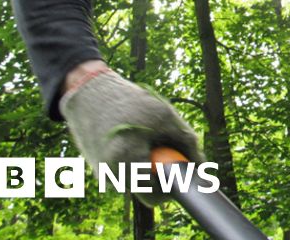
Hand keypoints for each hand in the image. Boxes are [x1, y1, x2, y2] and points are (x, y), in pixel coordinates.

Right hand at [60, 69, 204, 205]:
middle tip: (161, 144)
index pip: (155, 196)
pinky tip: (129, 138)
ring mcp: (101, 173)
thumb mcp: (165, 116)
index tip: (180, 170)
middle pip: (146, 187)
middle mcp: (110, 174)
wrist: (89, 92)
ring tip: (143, 137)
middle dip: (158, 170)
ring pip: (135, 179)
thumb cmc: (129, 102)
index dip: (172, 185)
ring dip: (144, 164)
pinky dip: (131, 159)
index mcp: (127, 163)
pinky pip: (123, 170)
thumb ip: (187, 142)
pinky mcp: (96, 166)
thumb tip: (200, 165)